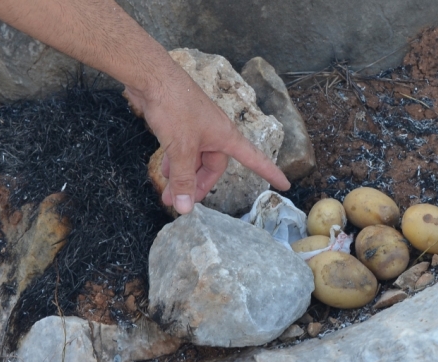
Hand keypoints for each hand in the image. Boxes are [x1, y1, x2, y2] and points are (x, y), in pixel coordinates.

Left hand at [124, 66, 289, 213]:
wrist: (153, 77)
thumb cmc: (175, 107)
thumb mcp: (180, 148)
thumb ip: (182, 179)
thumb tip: (184, 209)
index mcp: (226, 137)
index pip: (255, 159)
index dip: (270, 173)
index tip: (284, 185)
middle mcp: (215, 133)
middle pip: (214, 166)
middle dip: (198, 185)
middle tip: (181, 203)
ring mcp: (198, 129)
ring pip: (195, 160)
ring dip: (182, 177)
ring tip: (167, 195)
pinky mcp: (181, 125)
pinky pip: (183, 151)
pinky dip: (175, 164)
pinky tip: (164, 174)